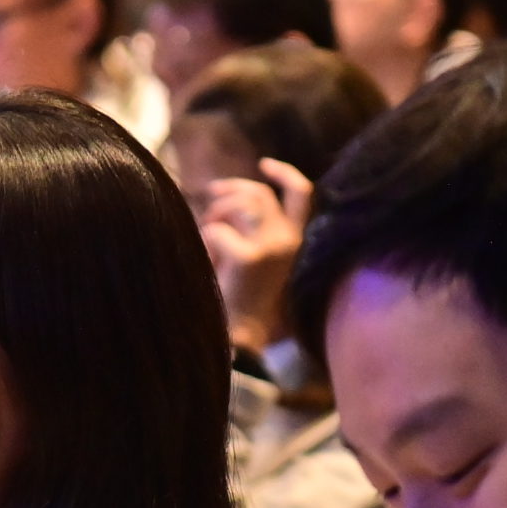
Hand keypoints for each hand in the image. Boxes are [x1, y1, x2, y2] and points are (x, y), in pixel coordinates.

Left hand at [199, 160, 311, 357]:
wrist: (241, 344)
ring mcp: (273, 246)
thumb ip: (259, 233)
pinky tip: (208, 265)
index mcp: (301, 242)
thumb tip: (234, 200)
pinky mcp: (249, 257)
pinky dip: (204, 243)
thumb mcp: (262, 265)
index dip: (283, 173)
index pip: (303, 193)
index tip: (264, 164)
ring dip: (214, 217)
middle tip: (209, 202)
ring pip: (237, 206)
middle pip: (258, 194)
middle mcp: (292, 240)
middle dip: (228, 193)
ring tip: (207, 243)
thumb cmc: (245, 307)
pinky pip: (215, 231)